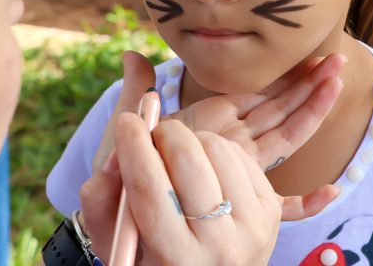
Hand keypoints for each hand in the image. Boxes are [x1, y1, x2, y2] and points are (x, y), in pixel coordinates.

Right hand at [80, 115, 312, 265]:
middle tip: (152, 136)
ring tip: (178, 156)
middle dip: (164, 133)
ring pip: (218, 149)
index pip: (150, 188)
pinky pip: (240, 154)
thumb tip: (118, 153)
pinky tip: (204, 166)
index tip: (127, 121)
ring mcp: (253, 227)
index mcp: (175, 259)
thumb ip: (102, 201)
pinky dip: (216, 149)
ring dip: (192, 139)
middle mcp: (220, 247)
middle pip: (189, 160)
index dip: (134, 146)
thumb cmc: (154, 257)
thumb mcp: (117, 242)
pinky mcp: (271, 210)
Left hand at [93, 51, 343, 186]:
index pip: (257, 92)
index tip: (309, 54)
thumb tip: (131, 56)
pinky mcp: (236, 201)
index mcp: (211, 120)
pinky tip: (332, 192)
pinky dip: (306, 202)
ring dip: (312, 112)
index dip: (284, 74)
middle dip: (308, 84)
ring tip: (337, 86)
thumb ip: (137, 92)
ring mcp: (237, 170)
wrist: (114, 210)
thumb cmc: (122, 168)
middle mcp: (231, 142)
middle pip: (280, 108)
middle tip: (337, 60)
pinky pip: (279, 206)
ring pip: (285, 138)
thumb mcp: (130, 126)